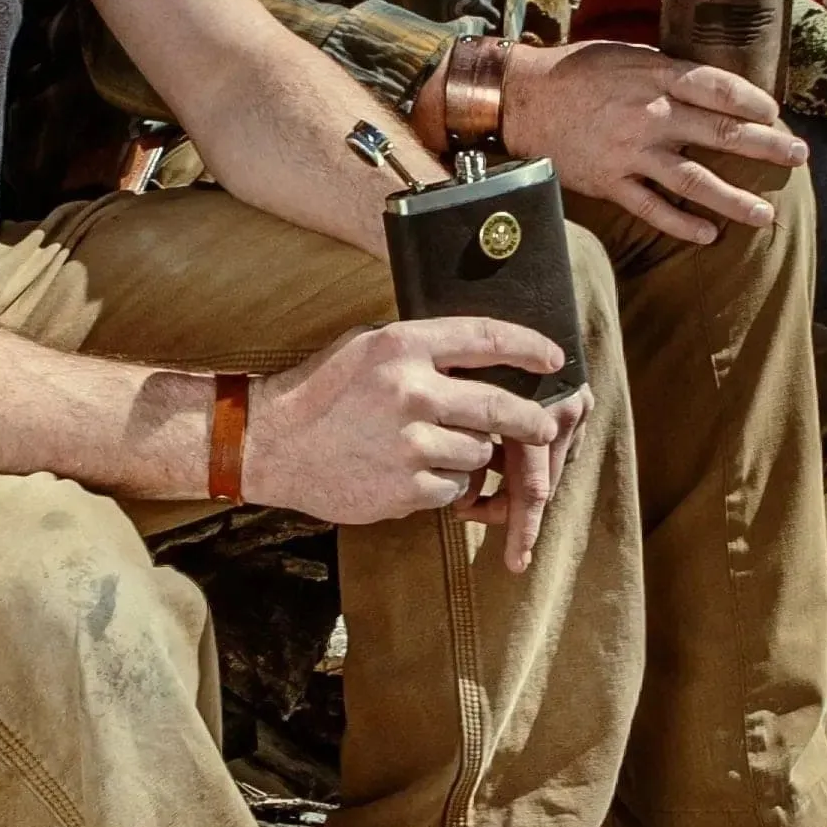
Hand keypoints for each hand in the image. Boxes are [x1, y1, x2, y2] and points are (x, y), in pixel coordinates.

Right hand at [243, 320, 588, 573]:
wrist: (272, 444)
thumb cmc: (321, 390)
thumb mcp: (366, 347)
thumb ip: (420, 348)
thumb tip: (482, 352)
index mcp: (402, 346)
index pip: (485, 338)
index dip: (529, 347)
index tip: (553, 357)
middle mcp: (410, 392)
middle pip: (499, 406)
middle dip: (531, 419)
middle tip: (543, 426)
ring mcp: (409, 444)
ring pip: (479, 452)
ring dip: (474, 454)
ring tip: (443, 448)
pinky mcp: (405, 488)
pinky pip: (453, 487)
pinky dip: (447, 483)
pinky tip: (418, 472)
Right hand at [501, 38, 803, 243]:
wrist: (523, 100)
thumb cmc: (577, 71)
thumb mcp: (626, 55)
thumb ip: (667, 70)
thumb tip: (710, 84)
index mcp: (656, 76)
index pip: (718, 88)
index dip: (752, 101)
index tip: (776, 113)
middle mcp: (649, 115)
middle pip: (720, 133)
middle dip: (766, 146)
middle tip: (798, 156)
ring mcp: (630, 152)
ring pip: (694, 180)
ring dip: (734, 199)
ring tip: (766, 215)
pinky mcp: (610, 182)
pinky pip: (652, 208)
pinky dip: (682, 224)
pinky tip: (709, 234)